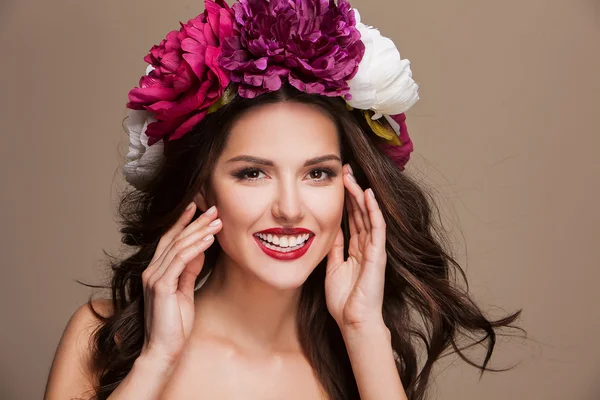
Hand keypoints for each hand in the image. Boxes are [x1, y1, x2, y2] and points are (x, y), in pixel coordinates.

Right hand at [140, 202, 221, 364]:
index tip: (199, 207)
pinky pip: (180, 260)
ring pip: (178, 245)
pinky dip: (196, 248)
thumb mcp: (184, 291)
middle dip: (195, 221)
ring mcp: (154, 277)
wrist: (163, 349)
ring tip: (217, 221)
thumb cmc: (174, 324)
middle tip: (214, 208)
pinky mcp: (161, 286)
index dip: (183, 222)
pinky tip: (209, 240)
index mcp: (156, 271)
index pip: (169, 239)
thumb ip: (188, 270)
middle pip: (174, 238)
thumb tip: (199, 251)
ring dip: (199, 231)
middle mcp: (151, 270)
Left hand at [325, 164, 386, 331]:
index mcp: (356, 250)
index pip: (352, 218)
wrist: (353, 321)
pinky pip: (376, 228)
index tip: (339, 182)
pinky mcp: (378, 254)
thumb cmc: (344, 300)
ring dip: (360, 196)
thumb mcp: (333, 268)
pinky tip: (368, 195)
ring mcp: (374, 249)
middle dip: (353, 191)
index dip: (346, 200)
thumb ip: (334, 249)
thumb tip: (330, 231)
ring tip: (353, 177)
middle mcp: (366, 246)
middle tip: (346, 170)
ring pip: (368, 216)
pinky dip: (373, 211)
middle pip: (360, 213)